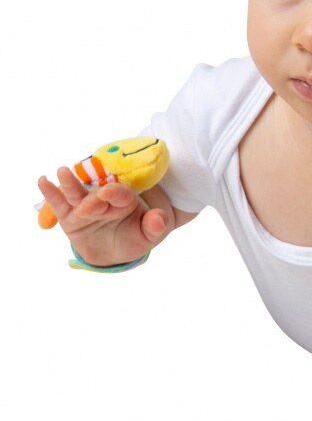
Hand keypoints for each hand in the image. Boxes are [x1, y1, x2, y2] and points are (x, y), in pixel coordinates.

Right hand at [37, 167, 168, 266]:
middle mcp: (103, 200)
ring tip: (62, 172)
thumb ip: (155, 226)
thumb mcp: (149, 235)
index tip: (108, 192)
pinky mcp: (69, 215)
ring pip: (77, 194)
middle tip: (89, 197)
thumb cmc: (136, 236)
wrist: (120, 249)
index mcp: (124, 200)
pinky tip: (43, 181)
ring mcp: (85, 206)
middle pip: (96, 194)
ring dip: (70, 183)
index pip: (120, 194)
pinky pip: (59, 204)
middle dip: (91, 195)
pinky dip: (51, 194)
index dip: (115, 192)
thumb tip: (160, 220)